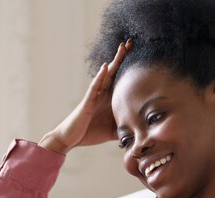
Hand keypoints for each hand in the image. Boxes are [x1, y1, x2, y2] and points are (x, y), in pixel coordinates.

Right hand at [39, 40, 130, 154]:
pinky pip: (94, 87)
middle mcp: (102, 94)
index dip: (128, 68)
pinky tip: (105, 67)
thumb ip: (127, 129)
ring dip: (113, 62)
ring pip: (105, 75)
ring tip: (121, 48)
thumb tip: (143, 132)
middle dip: (122, 58)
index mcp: (110, 99)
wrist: (71, 139)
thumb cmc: (91, 133)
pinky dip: (99, 77)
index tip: (140, 56)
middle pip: (114, 72)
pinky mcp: (87, 102)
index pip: (121, 81)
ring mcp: (94, 96)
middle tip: (131, 42)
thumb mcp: (114, 131)